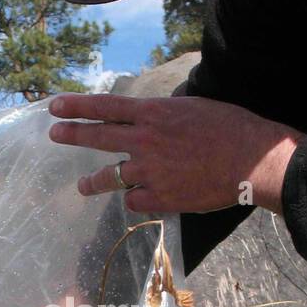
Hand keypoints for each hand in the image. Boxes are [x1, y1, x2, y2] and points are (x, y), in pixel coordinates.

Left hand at [48, 92, 301, 215]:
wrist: (252, 161)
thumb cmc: (231, 128)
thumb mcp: (194, 108)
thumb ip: (164, 116)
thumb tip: (149, 120)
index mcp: (154, 113)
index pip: (105, 107)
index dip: (77, 106)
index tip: (54, 106)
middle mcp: (145, 140)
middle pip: (97, 137)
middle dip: (71, 135)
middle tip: (54, 134)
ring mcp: (150, 171)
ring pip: (109, 177)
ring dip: (93, 182)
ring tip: (83, 185)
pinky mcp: (160, 198)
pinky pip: (133, 201)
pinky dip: (134, 199)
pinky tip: (138, 199)